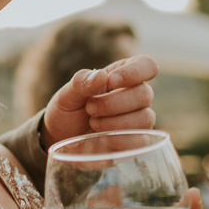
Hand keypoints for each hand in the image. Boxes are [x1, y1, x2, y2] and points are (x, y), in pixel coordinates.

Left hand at [42, 55, 158, 147]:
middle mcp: (136, 96)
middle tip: (90, 108)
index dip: (135, 72)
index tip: (112, 80)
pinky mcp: (136, 142)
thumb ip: (82, 83)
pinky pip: (140, 140)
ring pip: (145, 118)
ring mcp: (139, 120)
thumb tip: (103, 75)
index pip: (147, 65)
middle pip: (145, 94)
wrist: (62, 139)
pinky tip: (102, 138)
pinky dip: (119, 139)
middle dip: (114, 102)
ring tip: (93, 123)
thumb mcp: (67, 94)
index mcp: (123, 75)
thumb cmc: (68, 111)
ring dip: (115, 122)